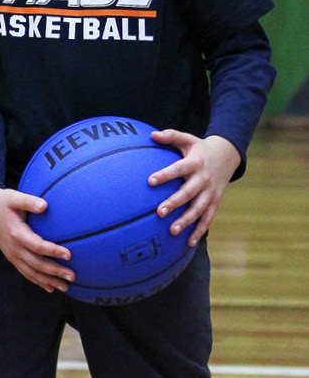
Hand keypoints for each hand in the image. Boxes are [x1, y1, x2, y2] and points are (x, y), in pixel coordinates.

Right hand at [0, 184, 75, 293]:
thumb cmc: (4, 202)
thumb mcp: (14, 197)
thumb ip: (29, 201)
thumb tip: (45, 205)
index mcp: (16, 233)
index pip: (37, 246)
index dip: (53, 251)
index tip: (69, 255)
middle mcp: (14, 248)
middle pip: (36, 264)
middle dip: (55, 272)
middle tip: (72, 276)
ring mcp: (12, 255)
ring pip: (32, 272)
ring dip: (48, 281)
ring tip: (65, 287)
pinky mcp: (12, 258)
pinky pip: (25, 272)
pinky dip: (38, 281)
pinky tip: (50, 288)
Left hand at [148, 130, 240, 246]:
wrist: (227, 155)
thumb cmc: (199, 148)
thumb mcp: (187, 139)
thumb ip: (170, 136)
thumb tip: (151, 134)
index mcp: (195, 163)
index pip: (179, 169)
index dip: (165, 174)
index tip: (150, 181)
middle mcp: (204, 179)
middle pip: (189, 193)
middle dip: (175, 203)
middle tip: (159, 212)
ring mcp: (211, 192)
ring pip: (199, 209)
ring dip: (186, 221)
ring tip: (172, 231)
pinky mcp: (215, 202)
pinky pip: (207, 218)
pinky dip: (199, 230)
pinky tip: (188, 242)